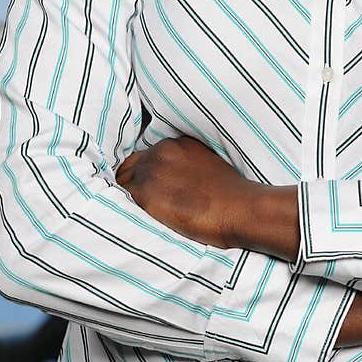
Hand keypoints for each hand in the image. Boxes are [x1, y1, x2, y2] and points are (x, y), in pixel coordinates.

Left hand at [115, 135, 248, 248]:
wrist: (239, 208)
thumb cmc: (231, 195)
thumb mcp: (209, 166)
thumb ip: (187, 166)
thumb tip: (174, 181)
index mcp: (178, 144)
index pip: (149, 156)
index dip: (146, 174)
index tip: (150, 188)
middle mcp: (161, 151)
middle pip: (131, 166)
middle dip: (133, 182)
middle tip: (141, 203)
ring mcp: (151, 171)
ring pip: (124, 182)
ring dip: (129, 195)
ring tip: (139, 213)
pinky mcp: (144, 193)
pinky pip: (122, 199)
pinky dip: (126, 207)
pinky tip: (137, 218)